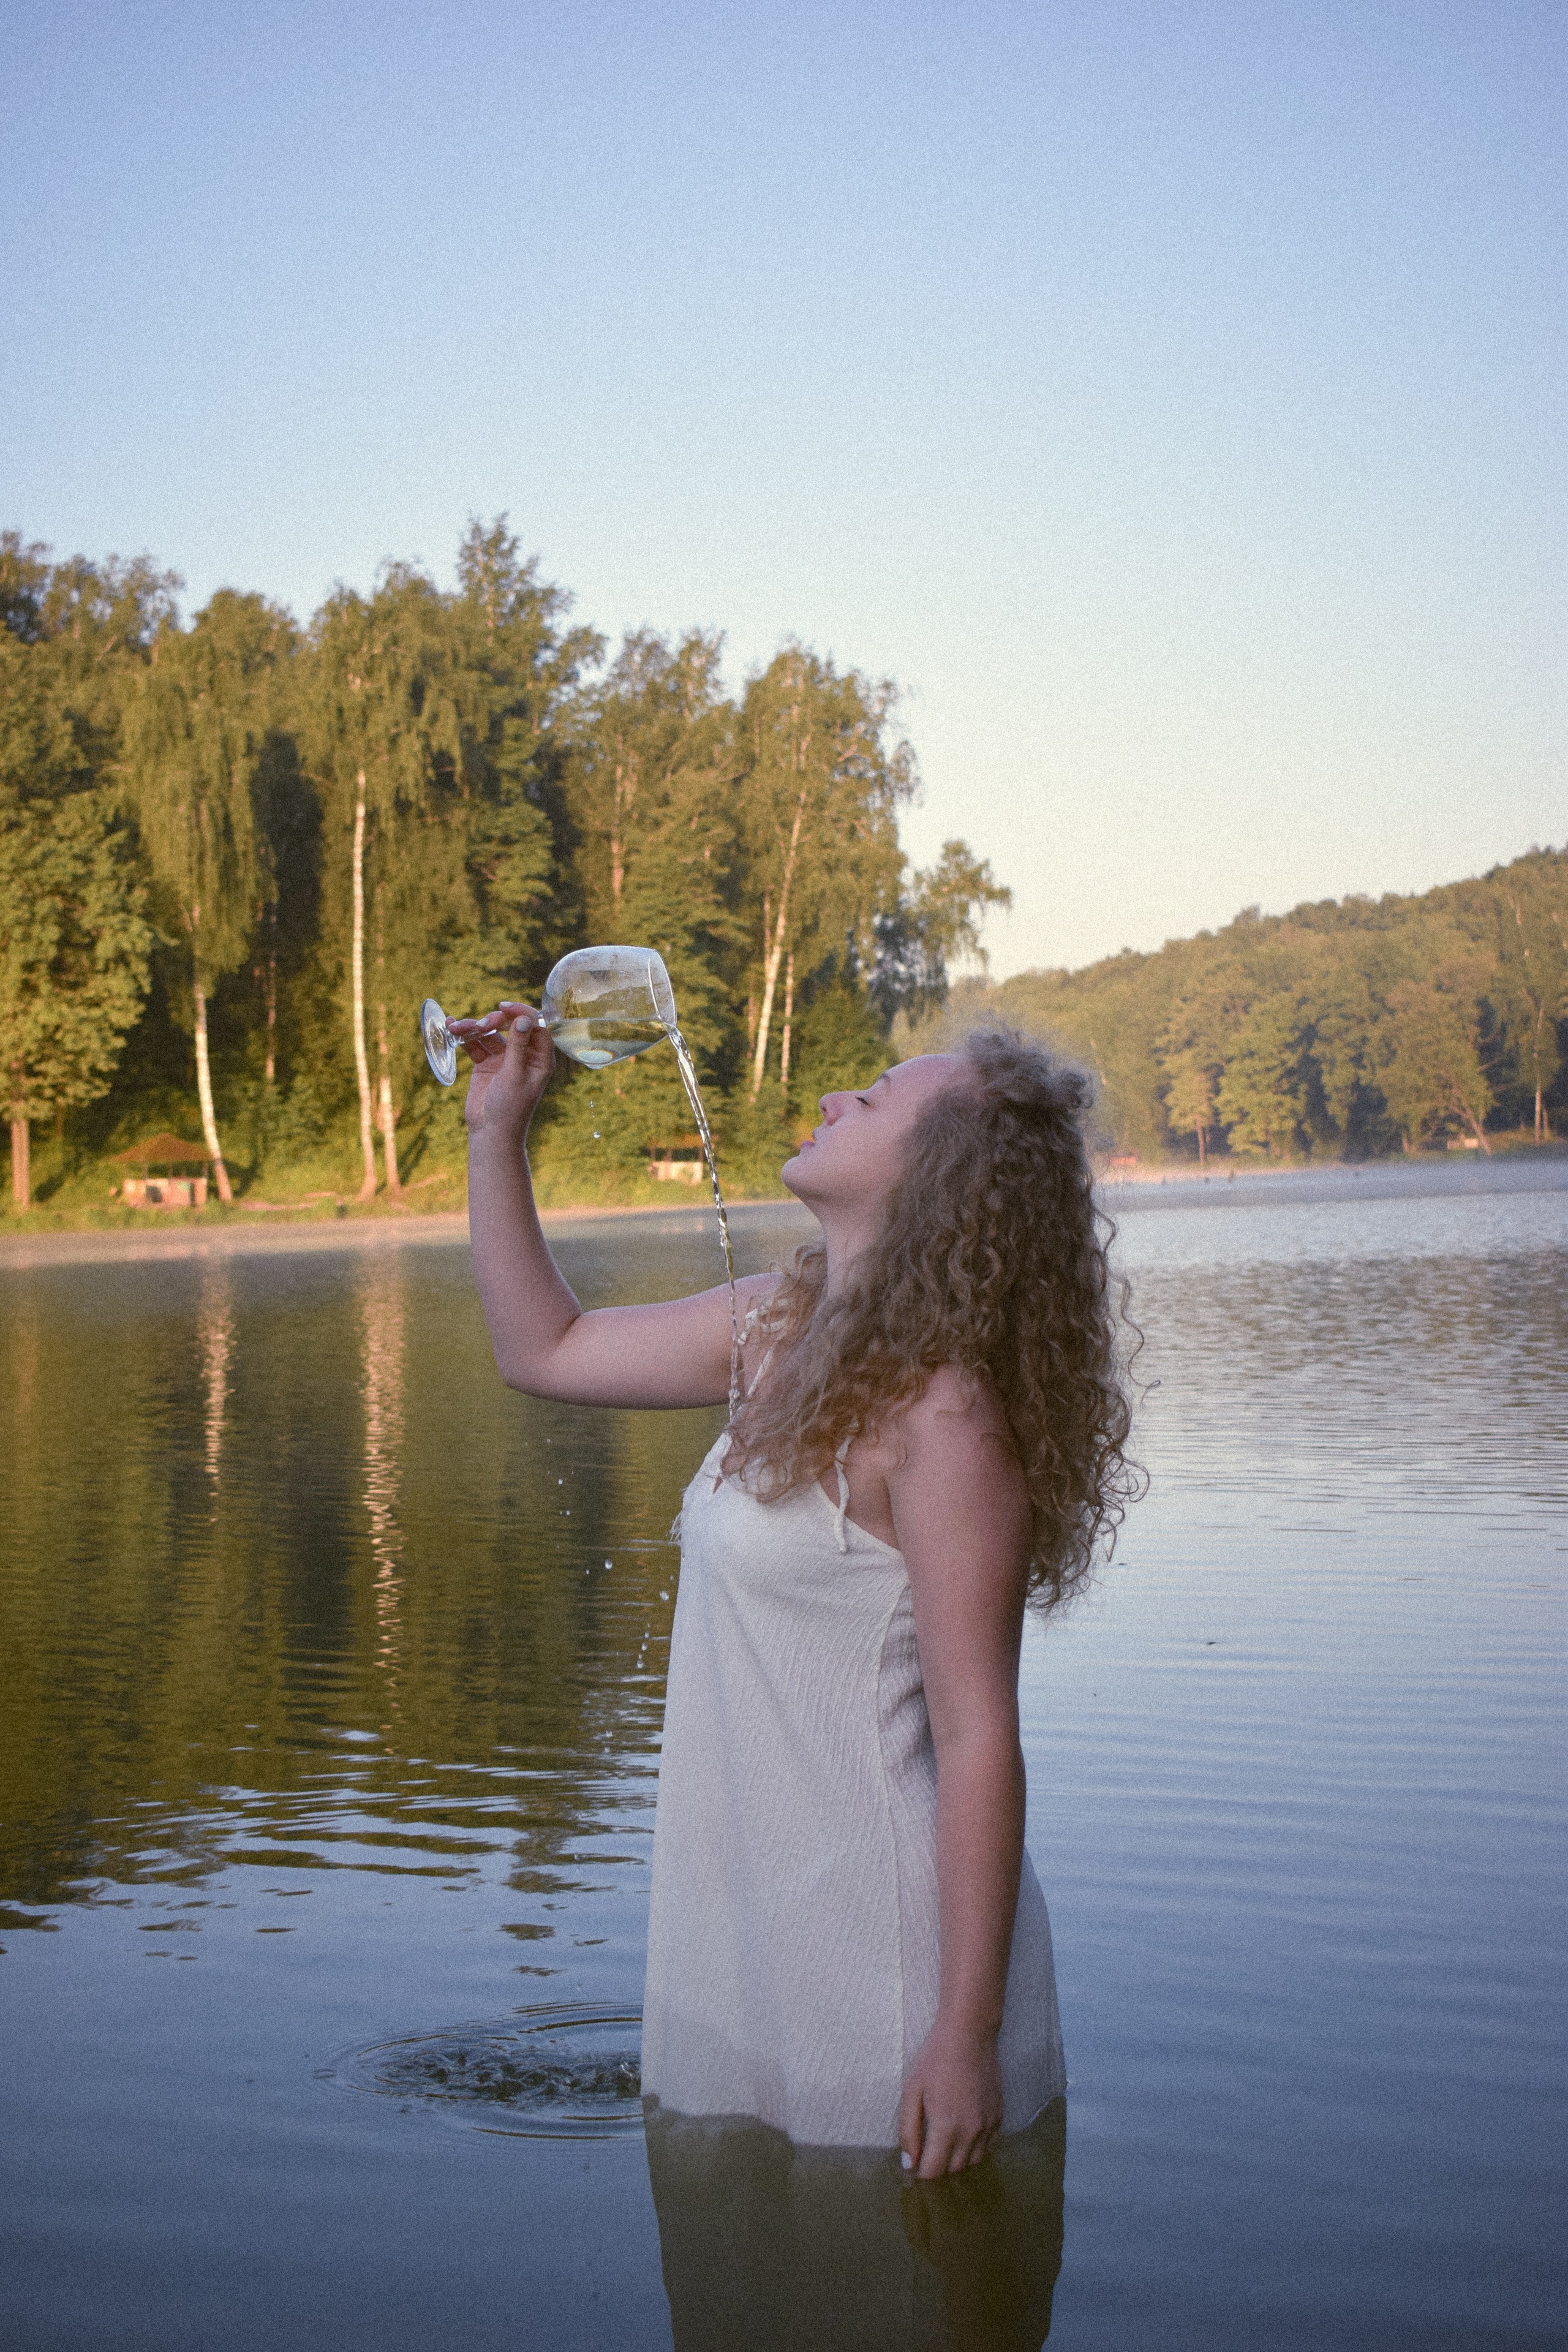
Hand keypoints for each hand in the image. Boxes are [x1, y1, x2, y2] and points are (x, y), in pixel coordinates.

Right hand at [456, 1003, 554, 1139]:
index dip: (521, 1013)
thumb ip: (518, 1046)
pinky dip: (465, 1037)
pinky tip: (453, 1028)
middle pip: (511, 1026)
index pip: (535, 1026)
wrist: (490, 1132)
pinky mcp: (486, 1063)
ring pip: (490, 1033)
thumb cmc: (510, 1108)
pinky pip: (476, 1044)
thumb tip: (524, 1019)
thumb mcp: (514, 1075)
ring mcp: (504, 1058)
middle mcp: (524, 1055)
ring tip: (457, 1027)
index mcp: (540, 1058)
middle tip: (481, 1024)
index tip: (503, 1008)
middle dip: (494, 1021)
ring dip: (474, 1027)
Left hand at [898, 2026, 1003, 2178]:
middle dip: (937, 2167)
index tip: (913, 2164)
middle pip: (953, 2170)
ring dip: (956, 2161)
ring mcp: (988, 2125)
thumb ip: (908, 2131)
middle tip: (926, 2152)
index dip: (920, 2172)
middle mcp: (971, 2132)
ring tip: (943, 2144)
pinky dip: (975, 2149)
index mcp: (947, 2126)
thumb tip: (909, 2163)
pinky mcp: (999, 2117)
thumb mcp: (912, 2091)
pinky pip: (988, 2148)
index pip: (934, 2171)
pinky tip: (963, 2135)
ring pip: (972, 2162)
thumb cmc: (935, 2059)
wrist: (969, 2034)